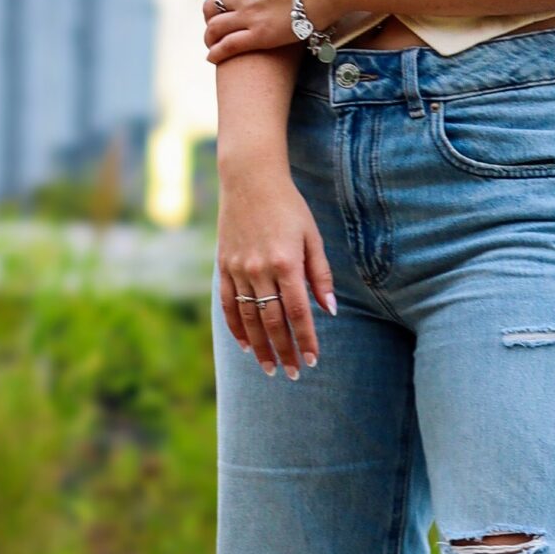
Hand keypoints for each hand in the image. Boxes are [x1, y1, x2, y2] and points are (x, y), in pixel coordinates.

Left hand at [204, 0, 317, 63]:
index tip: (217, 2)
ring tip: (212, 44)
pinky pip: (228, 46)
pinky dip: (216, 53)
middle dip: (209, 17)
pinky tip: (213, 58)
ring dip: (210, 37)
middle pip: (210, 7)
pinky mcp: (259, 35)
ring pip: (215, 28)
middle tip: (215, 25)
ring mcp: (248, 15)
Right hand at [218, 169, 334, 376]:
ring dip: (260, 347)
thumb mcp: (312, 236)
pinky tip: (245, 346)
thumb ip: (320, 274)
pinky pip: (228, 304)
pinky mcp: (224, 266)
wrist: (250, 179)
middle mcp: (260, 269)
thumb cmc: (289, 206)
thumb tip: (330, 309)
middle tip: (293, 374)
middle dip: (284, 350)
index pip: (298, 312)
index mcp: (287, 262)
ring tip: (270, 367)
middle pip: (273, 321)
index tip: (312, 360)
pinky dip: (236, 327)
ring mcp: (239, 269)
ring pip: (249, 318)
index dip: (306, 339)